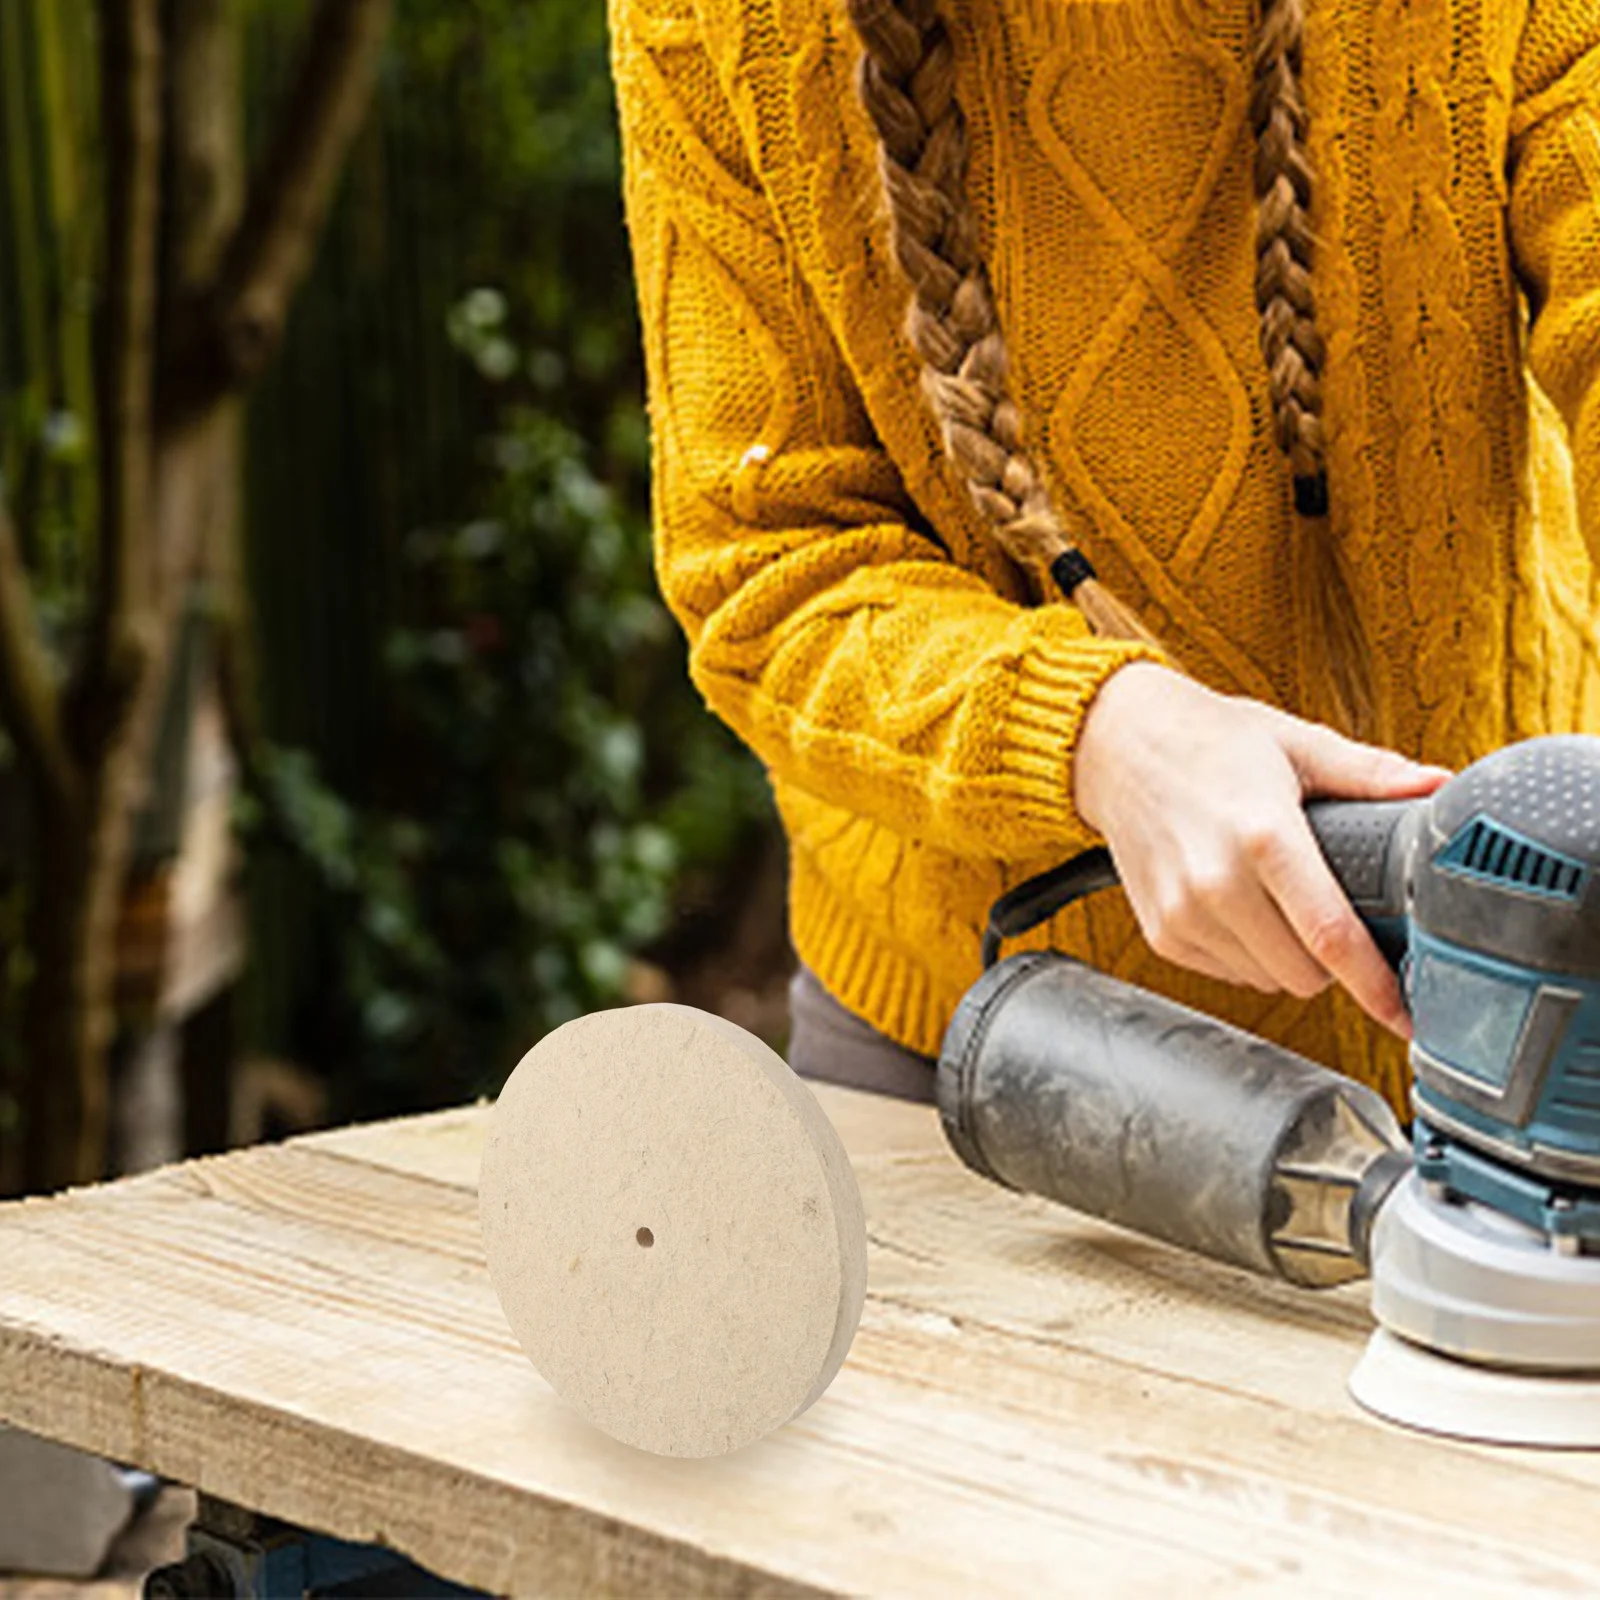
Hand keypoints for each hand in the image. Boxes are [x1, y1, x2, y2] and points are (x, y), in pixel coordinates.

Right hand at [1072, 662, 1451, 1038]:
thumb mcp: (1295, 744)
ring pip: (1268, 980)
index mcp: (1264, 838)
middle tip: (1334, 916)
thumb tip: (1438, 785)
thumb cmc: (1205, 741)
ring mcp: (1183, 914)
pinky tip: (1241, 907)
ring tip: (1279, 903)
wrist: (1116, 745)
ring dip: (1289, 959)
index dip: (1377, 986)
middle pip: (1305, 974)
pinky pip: (1229, 973)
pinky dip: (1249, 954)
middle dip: (1334, 960)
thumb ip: (1370, 774)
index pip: (1332, 937)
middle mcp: (1217, 884)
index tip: (1407, 1012)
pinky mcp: (1162, 933)